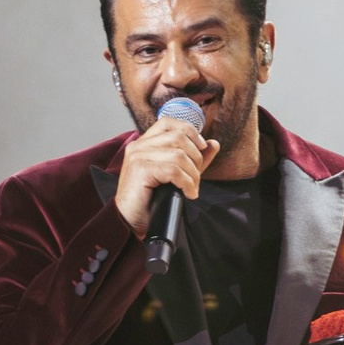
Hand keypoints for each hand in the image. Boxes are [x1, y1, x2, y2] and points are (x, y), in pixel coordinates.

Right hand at [115, 114, 221, 237]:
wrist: (130, 222)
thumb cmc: (150, 200)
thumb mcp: (175, 175)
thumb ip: (193, 158)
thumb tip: (213, 144)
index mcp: (144, 143)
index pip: (169, 122)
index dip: (190, 131)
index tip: (201, 148)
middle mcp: (139, 145)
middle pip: (179, 137)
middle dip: (196, 158)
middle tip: (196, 178)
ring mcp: (138, 156)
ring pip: (179, 154)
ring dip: (193, 174)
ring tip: (191, 188)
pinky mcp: (140, 169)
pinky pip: (174, 170)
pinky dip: (187, 183)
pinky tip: (188, 194)